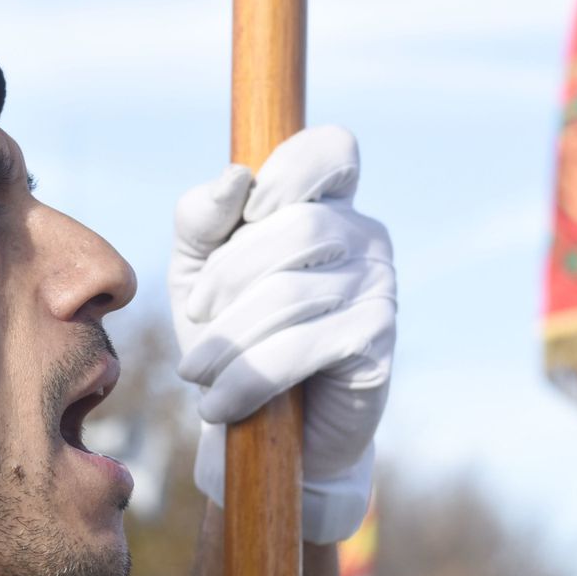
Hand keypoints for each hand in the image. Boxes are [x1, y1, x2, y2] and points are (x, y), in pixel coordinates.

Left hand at [168, 126, 395, 542]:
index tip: (249, 212)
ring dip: (229, 340)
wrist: (262, 426)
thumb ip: (203, 216)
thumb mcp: (198, 267)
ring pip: (291, 293)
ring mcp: (379, 286)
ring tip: (197, 374)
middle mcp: (365, 236)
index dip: (288, 171)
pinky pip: (303, 346)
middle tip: (196, 318)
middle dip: (228, 277)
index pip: (331, 149)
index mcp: (325, 204)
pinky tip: (219, 404)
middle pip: (296, 227)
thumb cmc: (231, 331)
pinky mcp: (376, 341)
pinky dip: (248, 378)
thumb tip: (236, 178)